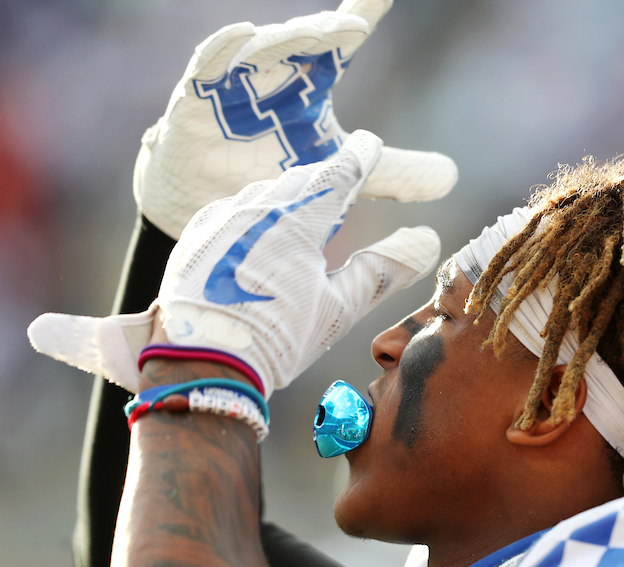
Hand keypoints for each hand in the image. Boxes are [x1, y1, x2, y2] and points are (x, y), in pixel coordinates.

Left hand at [29, 131, 437, 397]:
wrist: (200, 364)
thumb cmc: (276, 339)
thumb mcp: (338, 309)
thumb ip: (381, 269)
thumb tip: (427, 241)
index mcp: (297, 219)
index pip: (339, 172)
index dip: (362, 158)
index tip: (372, 144)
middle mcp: (256, 207)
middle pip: (303, 179)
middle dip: (328, 177)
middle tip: (348, 179)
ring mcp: (220, 219)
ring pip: (266, 193)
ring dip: (292, 197)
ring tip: (308, 210)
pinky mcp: (196, 237)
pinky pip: (234, 210)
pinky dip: (257, 215)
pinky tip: (261, 234)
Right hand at [135, 0, 456, 238]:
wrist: (210, 207)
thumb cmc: (273, 172)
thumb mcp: (342, 175)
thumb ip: (393, 172)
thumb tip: (451, 176)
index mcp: (310, 81)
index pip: (343, 41)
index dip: (367, 9)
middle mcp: (275, 72)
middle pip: (304, 41)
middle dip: (328, 30)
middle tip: (358, 27)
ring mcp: (233, 82)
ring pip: (260, 47)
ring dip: (288, 38)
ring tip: (321, 34)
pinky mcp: (195, 99)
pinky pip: (207, 65)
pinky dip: (225, 48)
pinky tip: (244, 36)